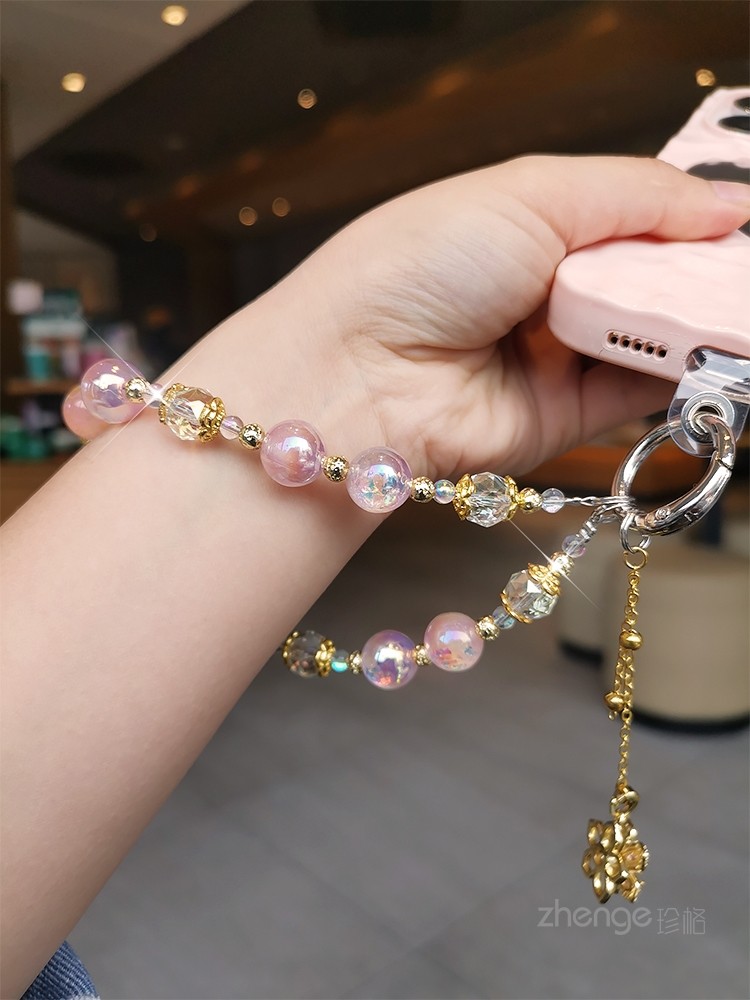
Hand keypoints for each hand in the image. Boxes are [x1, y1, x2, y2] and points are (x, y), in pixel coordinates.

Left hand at [279, 155, 749, 477]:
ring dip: (695, 322)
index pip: (629, 214)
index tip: (735, 221)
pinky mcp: (562, 417)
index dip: (685, 216)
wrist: (357, 371)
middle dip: (695, 273)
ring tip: (734, 309)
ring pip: (649, 337)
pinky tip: (713, 349)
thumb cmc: (419, 265)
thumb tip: (729, 203)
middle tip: (737, 272)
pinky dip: (681, 373)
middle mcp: (543, 292)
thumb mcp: (531, 194)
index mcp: (527, 224)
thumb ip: (635, 195)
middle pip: (645, 279)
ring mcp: (554, 357)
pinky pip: (637, 393)